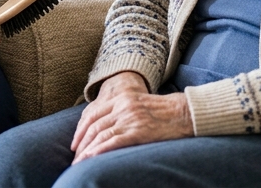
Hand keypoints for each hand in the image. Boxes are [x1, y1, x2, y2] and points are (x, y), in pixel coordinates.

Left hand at [70, 71, 191, 163]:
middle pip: (94, 126)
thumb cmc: (165, 111)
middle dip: (81, 143)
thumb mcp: (140, 104)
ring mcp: (130, 118)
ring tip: (79, 163)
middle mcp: (123, 105)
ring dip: (87, 151)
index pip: (93, 114)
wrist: (186, 113)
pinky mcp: (138, 131)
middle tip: (74, 157)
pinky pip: (112, 142)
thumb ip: (123, 111)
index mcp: (122, 97)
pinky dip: (98, 152)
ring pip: (100, 135)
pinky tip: (90, 159)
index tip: (75, 143)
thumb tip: (107, 128)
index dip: (80, 130)